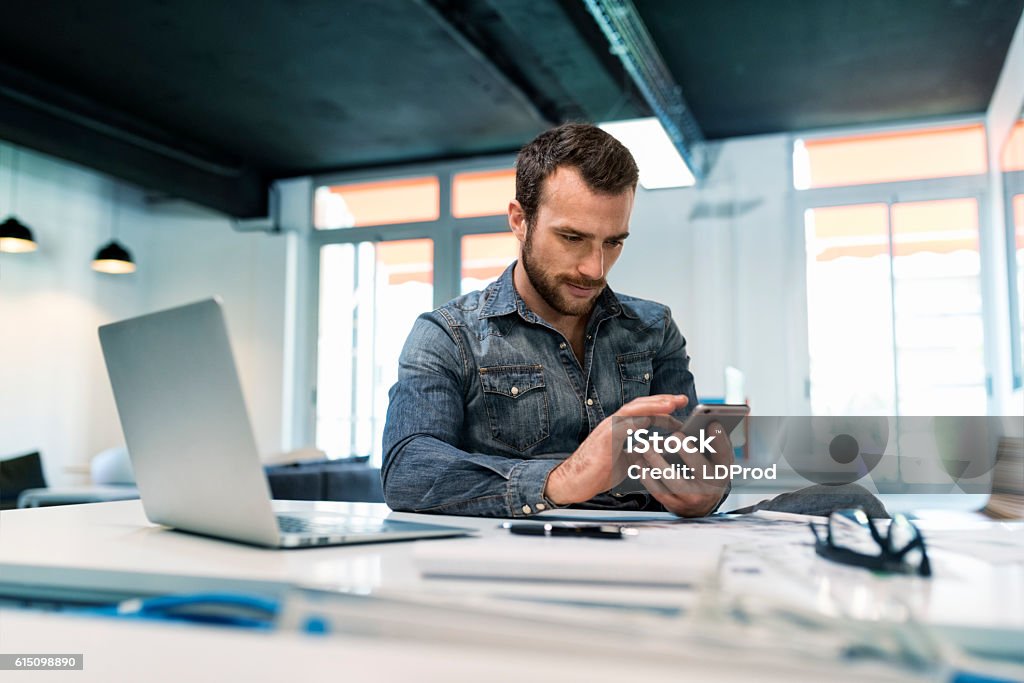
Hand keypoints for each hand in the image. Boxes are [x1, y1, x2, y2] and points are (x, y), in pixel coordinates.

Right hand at [544, 394, 688, 504]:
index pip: (644, 412)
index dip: (662, 409)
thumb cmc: (598, 472)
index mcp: (620, 428)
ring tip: (671, 404)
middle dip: (663, 401)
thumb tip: (660, 454)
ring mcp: (608, 429)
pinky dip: (637, 420)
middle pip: (641, 406)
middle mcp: (614, 424)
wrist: (575, 481)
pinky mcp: (604, 438)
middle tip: (682, 399)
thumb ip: (640, 452)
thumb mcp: (627, 460)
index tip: (680, 409)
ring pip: (633, 410)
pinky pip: (623, 425)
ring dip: (653, 405)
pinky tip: (651, 418)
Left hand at [637, 421, 732, 516]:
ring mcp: (691, 498)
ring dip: (656, 460)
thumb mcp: (715, 461)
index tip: (712, 423)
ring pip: (672, 478)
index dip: (720, 439)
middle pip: (698, 466)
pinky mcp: (674, 505)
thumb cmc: (705, 473)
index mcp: (722, 472)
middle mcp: (710, 488)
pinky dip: (646, 475)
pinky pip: (657, 489)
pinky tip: (639, 462)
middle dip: (685, 449)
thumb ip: (712, 443)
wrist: (699, 508)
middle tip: (673, 436)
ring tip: (645, 446)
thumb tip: (703, 423)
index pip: (724, 454)